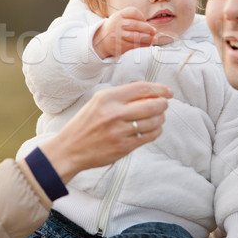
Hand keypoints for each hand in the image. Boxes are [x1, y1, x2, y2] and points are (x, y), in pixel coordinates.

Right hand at [40, 81, 171, 183]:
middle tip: (164, 104)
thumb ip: (121, 96)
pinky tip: (153, 129)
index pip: (141, 88)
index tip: (167, 91)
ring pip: (153, 122)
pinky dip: (156, 131)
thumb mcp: (98, 102)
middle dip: (163, 104)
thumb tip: (151, 93)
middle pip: (151, 104)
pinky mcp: (123, 147)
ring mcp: (119, 131)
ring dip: (161, 118)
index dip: (158, 89)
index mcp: (107, 98)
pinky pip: (148, 136)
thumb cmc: (85, 123)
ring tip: (158, 117)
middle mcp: (113, 113)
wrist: (70, 149)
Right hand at [93, 7, 155, 58]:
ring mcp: (118, 35)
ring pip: (136, 36)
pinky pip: (135, 45)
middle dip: (147, 28)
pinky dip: (144, 44)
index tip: (145, 20)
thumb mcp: (119, 18)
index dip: (141, 16)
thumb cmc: (115, 28)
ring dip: (148, 38)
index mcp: (119, 15)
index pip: (133, 12)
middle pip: (135, 25)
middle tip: (154, 31)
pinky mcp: (120, 45)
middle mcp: (118, 24)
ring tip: (154, 38)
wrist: (101, 40)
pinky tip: (148, 43)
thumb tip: (150, 26)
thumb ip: (133, 19)